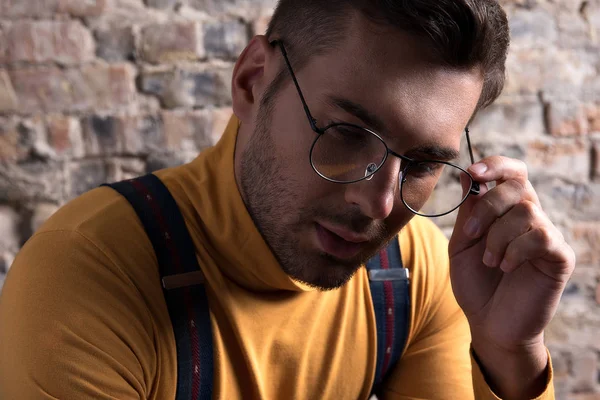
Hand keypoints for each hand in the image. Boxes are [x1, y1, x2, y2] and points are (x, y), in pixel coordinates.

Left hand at [448, 156, 574, 396]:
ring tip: (490, 261)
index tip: (473, 173)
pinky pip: (541, 237)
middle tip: (472, 234)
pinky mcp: (559, 257)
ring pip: (526, 211)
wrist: (489, 323)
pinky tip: (506, 267)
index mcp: (506, 211)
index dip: (496, 165)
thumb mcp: (461, 244)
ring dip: (497, 236)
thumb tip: (467, 175)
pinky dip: (516, 250)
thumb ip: (467, 212)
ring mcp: (547, 236)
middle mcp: (530, 218)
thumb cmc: (475, 283)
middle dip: (488, 206)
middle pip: (517, 186)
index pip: (512, 173)